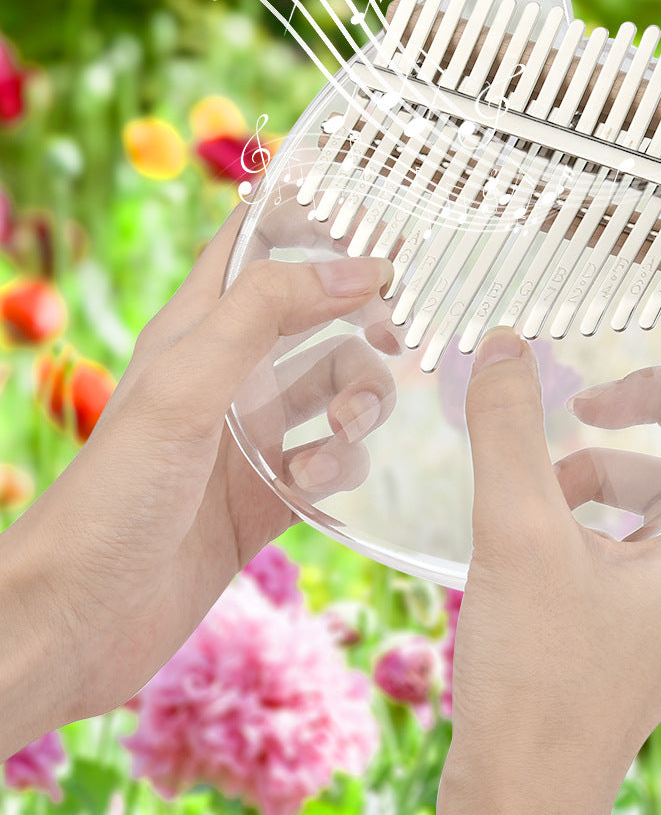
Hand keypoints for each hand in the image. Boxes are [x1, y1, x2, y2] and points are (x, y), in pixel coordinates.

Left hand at [0, 205, 394, 756]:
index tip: (376, 224)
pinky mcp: (275, 491)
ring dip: (360, 403)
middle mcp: (232, 374)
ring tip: (345, 430)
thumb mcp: (187, 384)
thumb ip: (266, 313)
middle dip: (361, 324)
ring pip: (339, 391)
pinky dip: (341, 464)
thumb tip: (359, 268)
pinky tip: (311, 483)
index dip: (312, 223)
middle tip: (393, 336)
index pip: (256, 244)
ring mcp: (256, 434)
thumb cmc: (116, 492)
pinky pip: (336, 458)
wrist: (85, 619)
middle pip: (320, 319)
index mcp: (199, 329)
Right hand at [438, 292, 660, 814]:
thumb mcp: (518, 538)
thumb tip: (500, 346)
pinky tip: (539, 511)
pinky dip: (594, 498)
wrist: (521, 792)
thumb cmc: (539, 683)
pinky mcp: (642, 602)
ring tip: (549, 467)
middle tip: (594, 392)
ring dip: (617, 455)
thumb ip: (510, 432)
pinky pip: (640, 521)